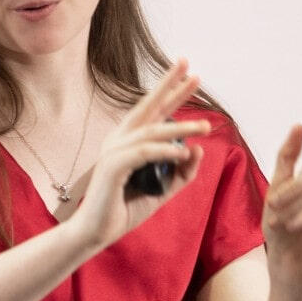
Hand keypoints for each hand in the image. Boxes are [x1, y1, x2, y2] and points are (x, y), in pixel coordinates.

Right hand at [71, 59, 210, 251]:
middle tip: (189, 67)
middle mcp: (119, 139)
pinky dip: (166, 151)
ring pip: (152, 131)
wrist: (95, 233)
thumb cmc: (124, 210)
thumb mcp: (163, 189)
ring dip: (181, 128)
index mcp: (128, 141)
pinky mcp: (112, 166)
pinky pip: (144, 153)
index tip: (191, 74)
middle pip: (147, 106)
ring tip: (206, 127)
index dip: (171, 91)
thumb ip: (182, 172)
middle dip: (168, 85)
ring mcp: (113, 151)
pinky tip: (184, 153)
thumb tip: (199, 149)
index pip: (153, 111)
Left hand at [263, 95, 301, 282]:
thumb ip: (287, 157)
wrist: (283, 262)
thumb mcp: (275, 188)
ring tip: (281, 222)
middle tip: (274, 208)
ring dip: (292, 207)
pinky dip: (301, 218)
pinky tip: (293, 227)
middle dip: (291, 189)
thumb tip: (300, 124)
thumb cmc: (279, 227)